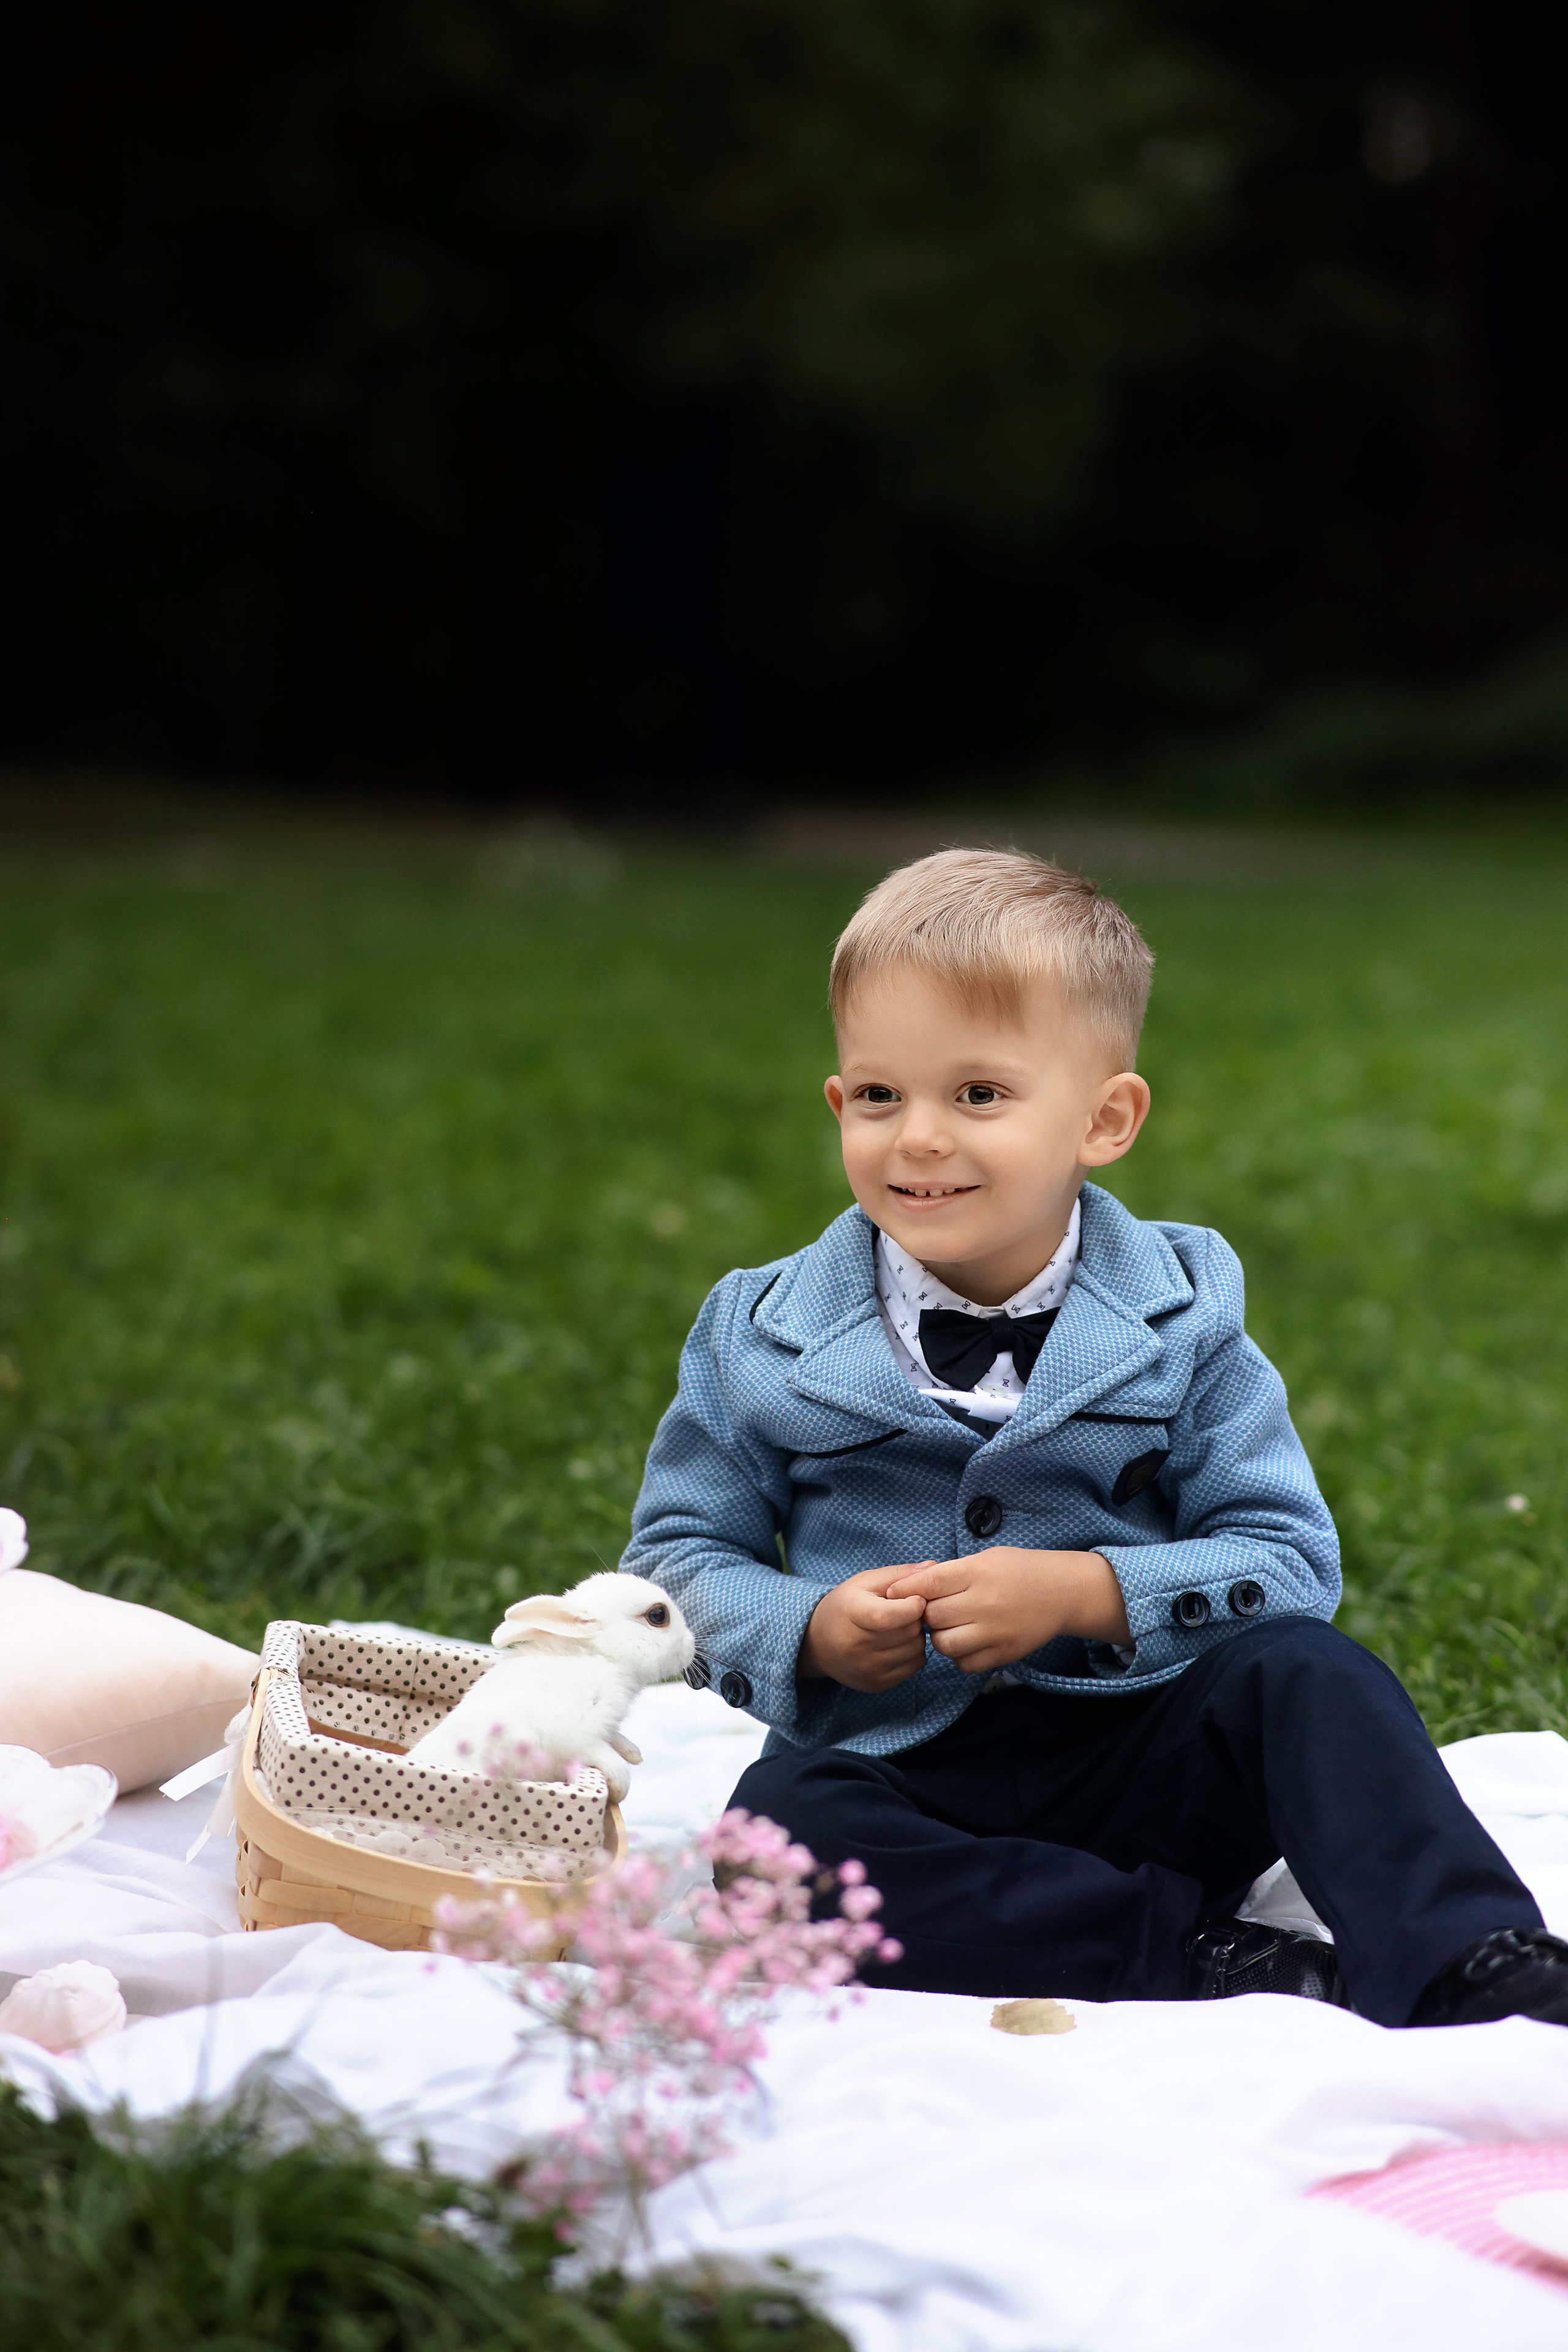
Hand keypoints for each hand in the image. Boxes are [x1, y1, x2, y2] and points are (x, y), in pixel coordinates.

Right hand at [799, 1566, 928, 1691]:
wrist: (817, 1643)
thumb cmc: (845, 1606)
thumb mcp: (865, 1582)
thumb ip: (899, 1574)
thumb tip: (934, 1567)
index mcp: (851, 1614)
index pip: (890, 1615)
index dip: (913, 1604)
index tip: (916, 1597)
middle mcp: (856, 1646)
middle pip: (909, 1631)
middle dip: (916, 1617)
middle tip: (906, 1610)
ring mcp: (867, 1669)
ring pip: (916, 1649)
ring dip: (916, 1635)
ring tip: (900, 1626)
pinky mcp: (877, 1684)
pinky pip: (915, 1666)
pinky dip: (914, 1652)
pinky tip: (898, 1643)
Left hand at [883, 1548, 1129, 1674]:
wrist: (1063, 1591)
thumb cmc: (1019, 1570)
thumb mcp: (985, 1559)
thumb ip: (950, 1573)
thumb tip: (908, 1586)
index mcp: (978, 1573)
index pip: (929, 1584)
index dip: (905, 1591)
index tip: (894, 1595)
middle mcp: (985, 1603)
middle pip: (933, 1616)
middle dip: (926, 1614)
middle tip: (934, 1610)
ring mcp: (996, 1631)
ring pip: (944, 1644)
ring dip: (940, 1637)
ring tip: (950, 1626)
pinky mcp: (1005, 1653)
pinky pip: (966, 1664)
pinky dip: (960, 1656)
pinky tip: (967, 1642)